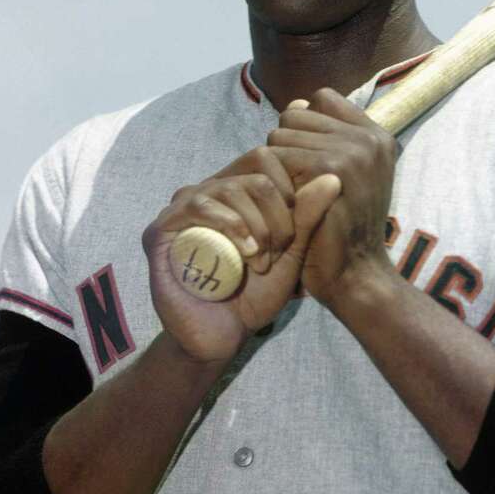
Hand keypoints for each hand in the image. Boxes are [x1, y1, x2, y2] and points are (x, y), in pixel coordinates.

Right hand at [143, 148, 340, 362]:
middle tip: (279, 252)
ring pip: (230, 187)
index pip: (268, 158)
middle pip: (254, 172)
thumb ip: (308, 216)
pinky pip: (198, 205)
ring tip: (262, 260)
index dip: (290, 191)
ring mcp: (180, 208)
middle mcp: (207, 192)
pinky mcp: (161, 229)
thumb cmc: (257, 293)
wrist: (224, 335)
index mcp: (235, 190)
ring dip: (256, 224)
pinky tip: (245, 252)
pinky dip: (229, 224)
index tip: (294, 234)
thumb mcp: (291, 252)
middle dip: (276, 214)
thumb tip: (333, 177)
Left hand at [265, 88, 399, 310]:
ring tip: (293, 195)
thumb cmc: (343, 229)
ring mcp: (353, 150)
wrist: (355, 274)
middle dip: (287, 145)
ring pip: (282, 133)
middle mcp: (369, 137)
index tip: (307, 160)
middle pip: (297, 113)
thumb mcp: (348, 177)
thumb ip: (329, 138)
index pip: (323, 98)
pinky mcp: (330, 166)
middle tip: (297, 184)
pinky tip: (287, 204)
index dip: (306, 125)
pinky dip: (274, 180)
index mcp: (377, 136)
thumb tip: (296, 105)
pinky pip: (278, 154)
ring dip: (277, 165)